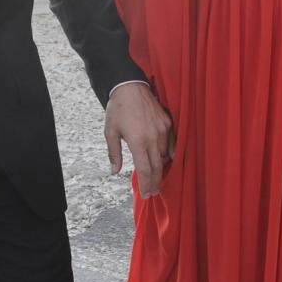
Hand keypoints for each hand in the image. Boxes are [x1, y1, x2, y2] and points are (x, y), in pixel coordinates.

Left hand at [104, 83, 173, 197]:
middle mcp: (152, 138)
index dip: (147, 185)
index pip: (145, 170)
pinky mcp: (168, 123)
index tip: (147, 194)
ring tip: (155, 177)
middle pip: (157, 167)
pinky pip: (171, 143)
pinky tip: (164, 159)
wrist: (130, 87)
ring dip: (160, 167)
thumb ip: (114, 153)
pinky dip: (168, 153)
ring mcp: (162, 130)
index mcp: (137, 142)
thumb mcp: (110, 132)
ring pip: (164, 156)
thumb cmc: (118, 109)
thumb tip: (115, 171)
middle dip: (155, 182)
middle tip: (153, 192)